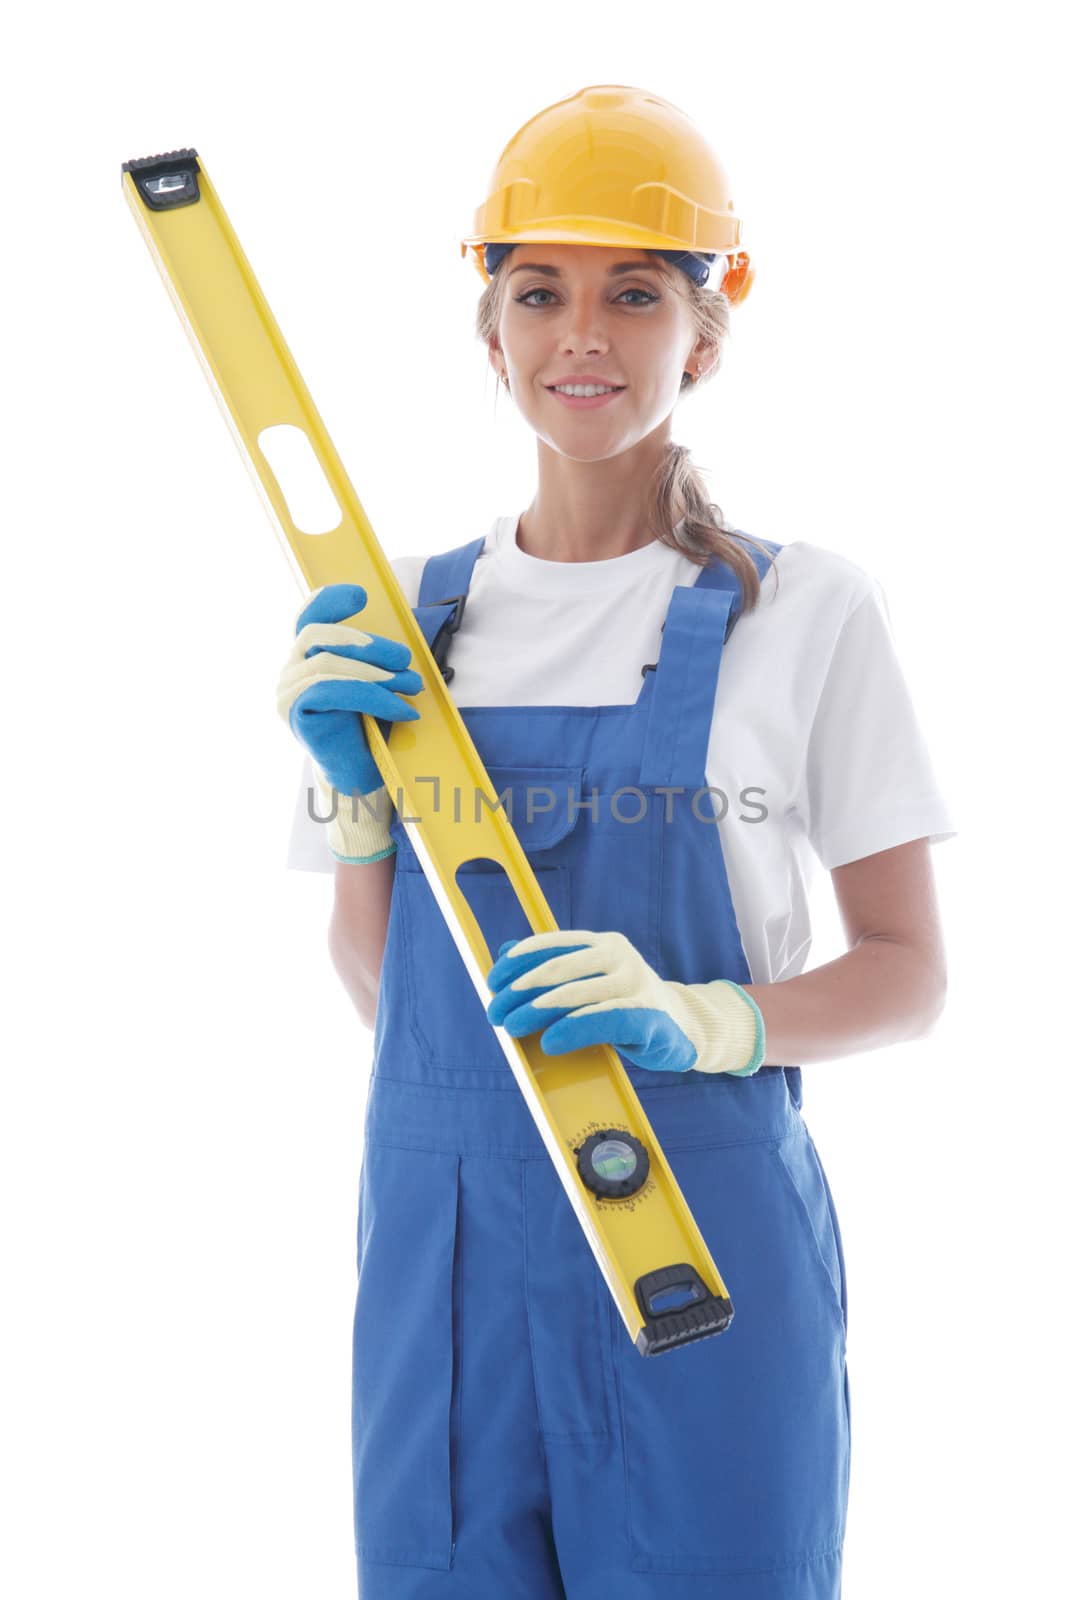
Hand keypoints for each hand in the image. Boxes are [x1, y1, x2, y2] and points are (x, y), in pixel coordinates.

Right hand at [276, 583, 423, 796]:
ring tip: (411, 686)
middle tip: (405, 659)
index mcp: (306, 659)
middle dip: (367, 643)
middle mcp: (289, 671)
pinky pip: (332, 690)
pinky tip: (401, 710)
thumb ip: (372, 657)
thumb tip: (400, 638)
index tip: (360, 595)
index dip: (328, 601)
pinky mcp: (294, 712)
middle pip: (317, 636)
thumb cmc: (369, 726)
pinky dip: (372, 696)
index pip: (308, 620)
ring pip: (327, 663)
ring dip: (376, 673)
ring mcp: (286, 691)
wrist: (359, 775)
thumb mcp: (374, 682)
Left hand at [485, 929, 764, 1076]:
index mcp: (602, 944)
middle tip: (495, 1013)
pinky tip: (551, 1042)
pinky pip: (602, 1019)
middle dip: (519, 991)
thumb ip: (553, 968)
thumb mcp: (590, 983)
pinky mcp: (647, 1015)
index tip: (493, 982)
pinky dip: (572, 1030)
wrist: (684, 1029)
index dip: (518, 962)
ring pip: (575, 993)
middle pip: (557, 969)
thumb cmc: (627, 1006)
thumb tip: (503, 951)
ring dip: (536, 1011)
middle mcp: (618, 956)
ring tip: (512, 1027)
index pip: (552, 945)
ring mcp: (635, 984)